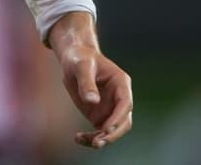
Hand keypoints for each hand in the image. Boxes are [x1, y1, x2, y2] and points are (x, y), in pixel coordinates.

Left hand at [48, 11, 133, 148]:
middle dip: (113, 134)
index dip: (118, 118)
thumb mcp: (82, 66)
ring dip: (103, 139)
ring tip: (89, 142)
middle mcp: (119, 98)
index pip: (125, 103)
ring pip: (113, 130)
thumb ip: (87, 83)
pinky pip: (99, 132)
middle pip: (124, 121)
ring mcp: (110, 108)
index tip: (106, 129)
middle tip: (98, 142)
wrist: (74, 59)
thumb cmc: (80, 58)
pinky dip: (91, 138)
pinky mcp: (99, 115)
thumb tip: (93, 101)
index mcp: (121, 83)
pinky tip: (79, 138)